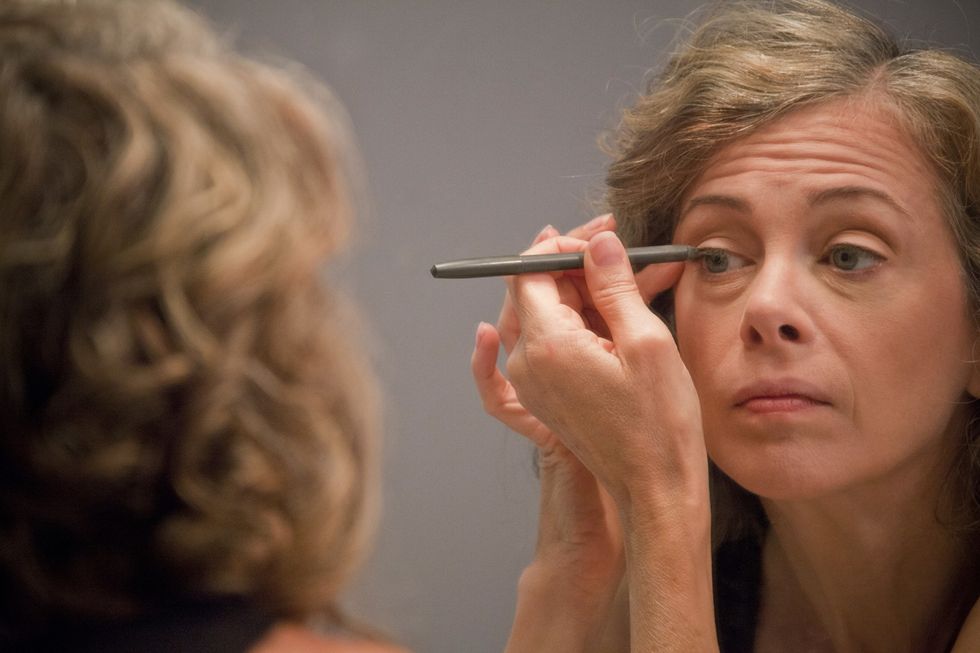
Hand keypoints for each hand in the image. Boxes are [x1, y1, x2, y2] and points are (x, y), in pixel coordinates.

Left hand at [505, 230, 704, 510]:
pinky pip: (551, 341)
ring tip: (639, 278)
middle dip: (577, 264)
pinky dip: (580, 320)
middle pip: (535, 289)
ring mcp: (532, 381)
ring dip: (586, 291)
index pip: (529, 271)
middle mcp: (527, 362)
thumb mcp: (646, 343)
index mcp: (547, 345)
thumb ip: (615, 285)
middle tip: (621, 249)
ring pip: (547, 313)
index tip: (601, 238)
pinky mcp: (544, 393)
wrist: (654, 490)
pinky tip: (614, 311)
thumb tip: (597, 243)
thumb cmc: (659, 425)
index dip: (563, 246)